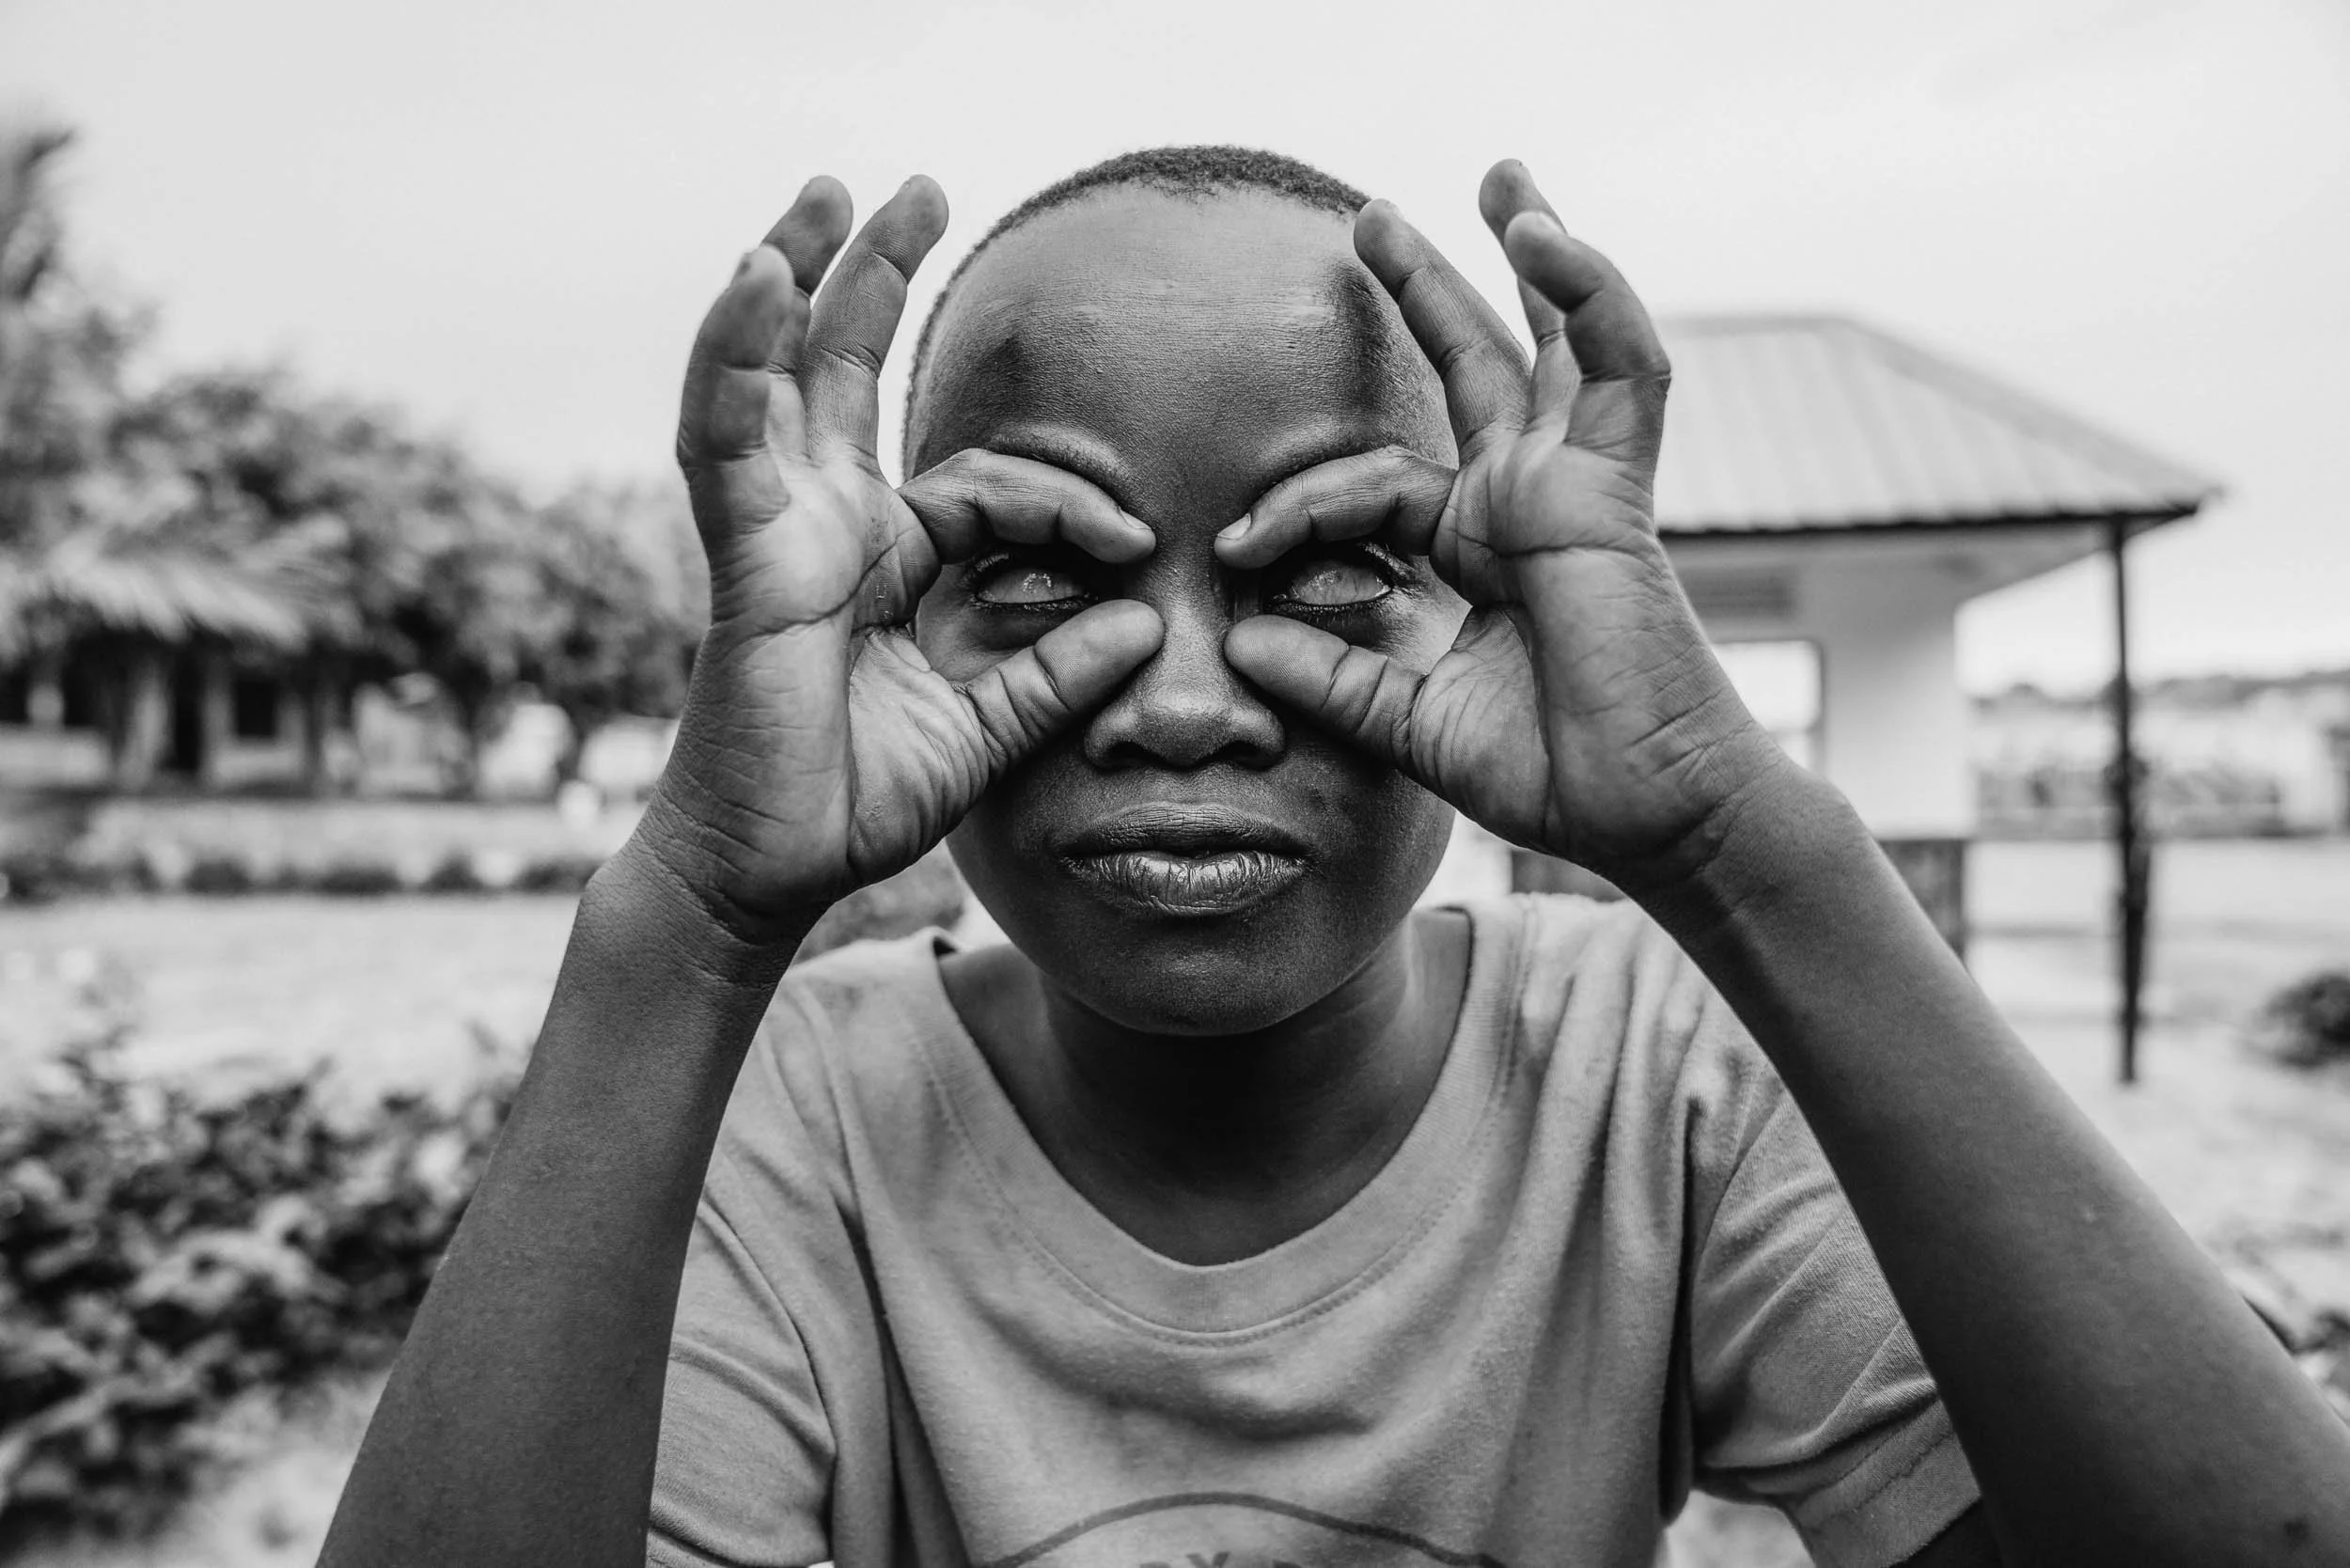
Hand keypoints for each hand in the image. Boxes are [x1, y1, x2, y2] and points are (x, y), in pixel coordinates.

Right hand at [650, 177, 1162, 939]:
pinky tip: (756, 277)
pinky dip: (735, 358)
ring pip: (778, 378)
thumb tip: (1148, 622)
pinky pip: (727, 443)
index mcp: (887, 560)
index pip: (986, 487)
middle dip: (875, 275)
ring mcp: (779, 532)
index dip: (1068, 502)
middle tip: (918, 187)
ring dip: (796, 277)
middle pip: (847, 373)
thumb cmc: (856, 799)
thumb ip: (1056, 674)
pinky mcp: (741, 557)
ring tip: (824, 193)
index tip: (1136, 544)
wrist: (773, 870)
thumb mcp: (986, 729)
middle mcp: (827, 527)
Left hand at [1221, 161, 1791, 898]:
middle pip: (1473, 365)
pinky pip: (1619, 367)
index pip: (1372, 488)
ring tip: (1497, 177)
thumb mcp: (1408, 721)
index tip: (1233, 550)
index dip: (1297, 507)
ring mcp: (1572, 487)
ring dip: (1530, 252)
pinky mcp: (1614, 488)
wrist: (1643, 814)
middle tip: (1370, 218)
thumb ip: (1331, 679)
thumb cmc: (1552, 772)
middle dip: (1426, 288)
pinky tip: (1539, 237)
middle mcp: (1523, 502)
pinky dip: (1588, 296)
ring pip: (1553, 339)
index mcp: (1477, 547)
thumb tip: (1237, 640)